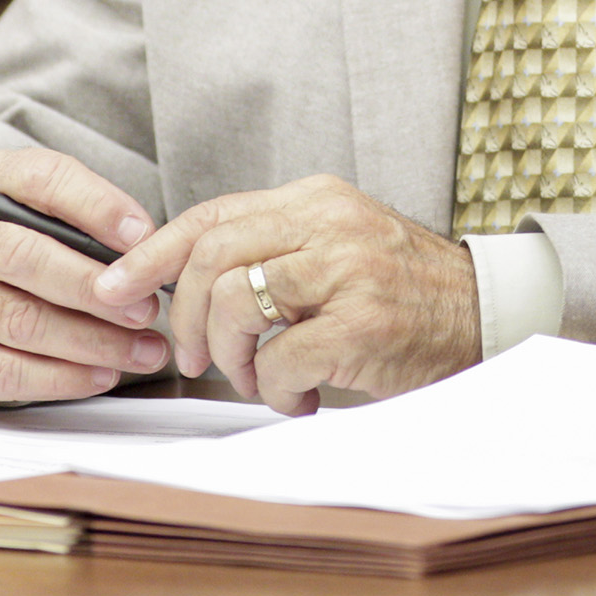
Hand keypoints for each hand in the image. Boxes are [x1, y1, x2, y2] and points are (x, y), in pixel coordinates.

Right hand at [0, 148, 168, 406]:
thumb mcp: (55, 211)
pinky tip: (101, 374)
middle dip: (93, 287)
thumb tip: (143, 245)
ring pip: (20, 320)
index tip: (142, 238)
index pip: (39, 179)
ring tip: (141, 348)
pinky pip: (5, 371)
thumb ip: (93, 220)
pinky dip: (62, 378)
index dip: (95, 207)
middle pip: (24, 256)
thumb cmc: (28, 245)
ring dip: (92, 340)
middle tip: (145, 308)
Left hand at [93, 174, 478, 414]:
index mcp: (314, 198)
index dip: (151, 252)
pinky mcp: (363, 322)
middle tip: (192, 359)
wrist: (482, 314)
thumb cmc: (398, 291)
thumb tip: (180, 278)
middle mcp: (328, 222)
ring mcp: (348, 269)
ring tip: (258, 379)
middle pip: (212, 257)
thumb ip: (271, 248)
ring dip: (230, 358)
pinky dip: (277, 390)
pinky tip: (301, 397)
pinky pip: (282, 358)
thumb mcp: (335, 245)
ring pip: (236, 303)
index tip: (114, 287)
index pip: (212, 215)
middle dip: (183, 318)